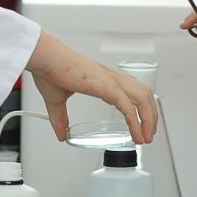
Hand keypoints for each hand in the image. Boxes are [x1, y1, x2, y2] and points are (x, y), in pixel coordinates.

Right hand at [24, 31, 158, 143]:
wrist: (45, 59)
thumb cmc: (50, 71)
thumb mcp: (57, 101)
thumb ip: (60, 118)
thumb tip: (61, 134)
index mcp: (104, 79)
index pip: (133, 92)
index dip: (141, 108)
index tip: (141, 125)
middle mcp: (112, 78)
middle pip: (144, 95)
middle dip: (151, 116)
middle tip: (148, 134)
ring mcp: (111, 81)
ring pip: (143, 98)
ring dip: (148, 119)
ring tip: (146, 137)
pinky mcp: (106, 86)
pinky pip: (127, 105)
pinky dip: (135, 121)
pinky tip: (136, 134)